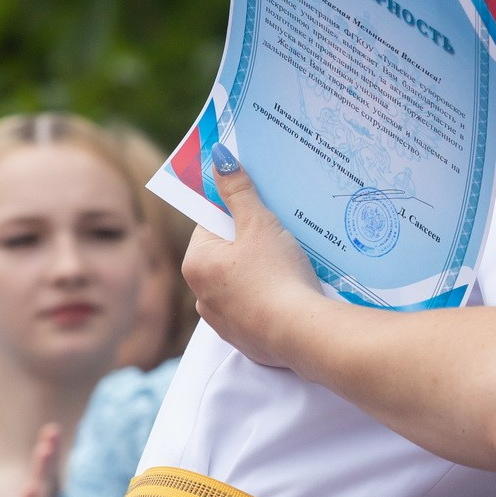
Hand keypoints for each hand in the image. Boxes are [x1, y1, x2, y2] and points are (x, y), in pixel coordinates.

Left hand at [182, 151, 323, 369]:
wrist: (299, 332)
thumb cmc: (276, 274)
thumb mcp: (259, 223)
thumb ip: (239, 190)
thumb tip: (219, 157)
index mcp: (196, 262)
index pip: (211, 225)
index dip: (237, 215)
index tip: (260, 213)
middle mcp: (200, 294)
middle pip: (226, 255)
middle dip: (251, 245)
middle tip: (280, 238)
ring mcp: (221, 320)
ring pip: (240, 284)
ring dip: (260, 274)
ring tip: (290, 268)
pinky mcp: (244, 339)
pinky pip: (254, 309)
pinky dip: (268, 300)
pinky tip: (289, 295)